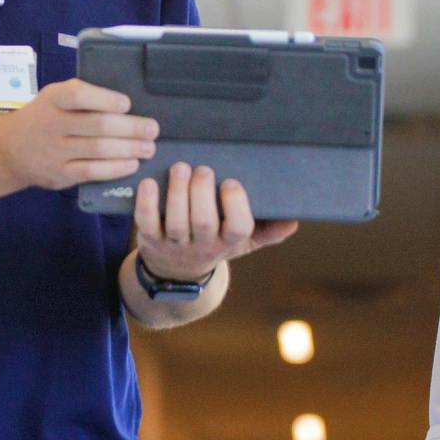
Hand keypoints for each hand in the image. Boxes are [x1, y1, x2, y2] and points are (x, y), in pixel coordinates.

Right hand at [0, 78, 157, 190]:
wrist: (9, 150)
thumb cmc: (43, 117)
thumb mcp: (54, 97)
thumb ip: (82, 97)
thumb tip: (126, 105)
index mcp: (54, 99)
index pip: (79, 95)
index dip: (106, 99)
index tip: (126, 104)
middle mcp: (53, 124)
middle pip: (98, 125)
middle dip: (130, 128)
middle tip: (152, 129)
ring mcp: (56, 151)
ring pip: (99, 150)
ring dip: (129, 149)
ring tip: (149, 147)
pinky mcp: (60, 174)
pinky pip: (92, 171)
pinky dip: (115, 168)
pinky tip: (132, 164)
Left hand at [134, 161, 298, 280]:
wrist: (176, 273)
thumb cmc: (215, 243)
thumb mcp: (243, 242)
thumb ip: (268, 231)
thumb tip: (294, 221)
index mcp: (228, 241)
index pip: (238, 228)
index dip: (235, 205)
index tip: (230, 182)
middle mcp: (202, 245)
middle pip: (203, 222)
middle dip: (202, 192)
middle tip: (201, 169)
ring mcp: (174, 244)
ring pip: (175, 222)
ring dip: (177, 193)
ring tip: (180, 167)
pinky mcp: (150, 239)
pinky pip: (146, 222)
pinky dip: (146, 202)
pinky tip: (149, 182)